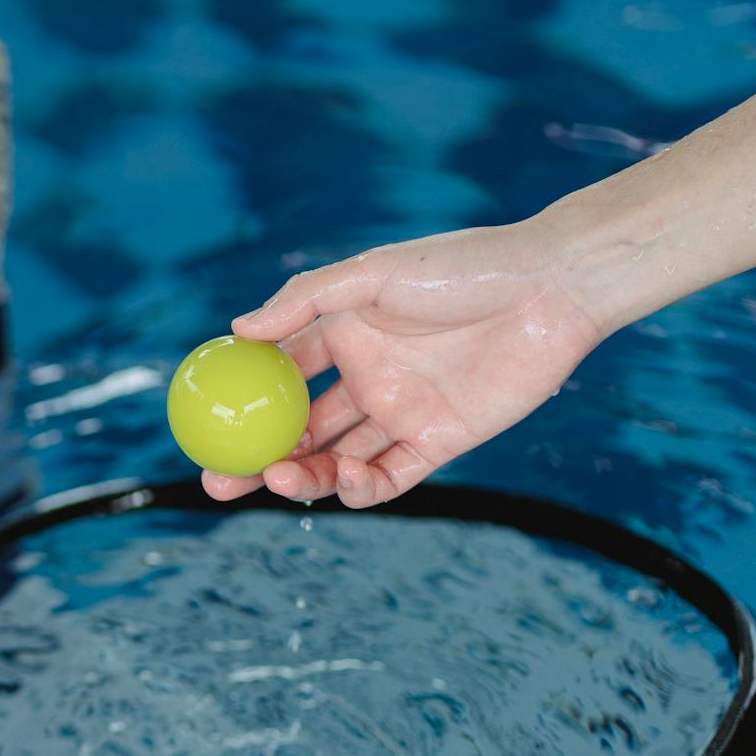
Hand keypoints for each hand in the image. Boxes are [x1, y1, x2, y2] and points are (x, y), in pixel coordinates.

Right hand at [203, 223, 605, 506]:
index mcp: (342, 334)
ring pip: (335, 459)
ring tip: (276, 478)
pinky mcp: (440, 441)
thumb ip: (306, 301)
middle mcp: (366, 377)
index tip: (204, 425)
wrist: (551, 287)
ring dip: (301, 477)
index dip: (238, 403)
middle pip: (296, 430)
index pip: (277, 376)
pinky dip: (361, 488)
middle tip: (217, 483)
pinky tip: (344, 479)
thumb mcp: (373, 275)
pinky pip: (390, 477)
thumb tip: (239, 331)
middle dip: (254, 460)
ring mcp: (401, 412)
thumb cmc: (462, 267)